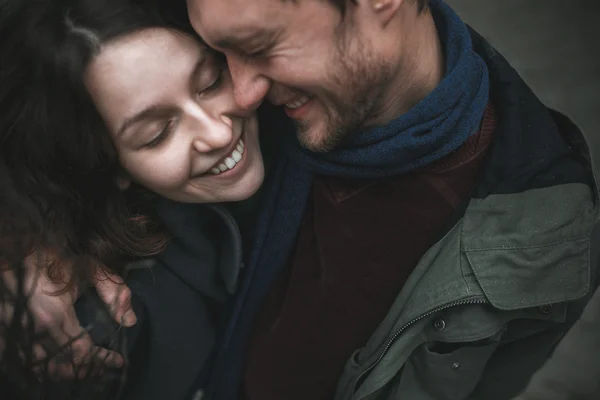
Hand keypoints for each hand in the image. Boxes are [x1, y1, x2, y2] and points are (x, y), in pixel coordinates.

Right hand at [0, 251, 136, 378]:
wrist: (14, 251)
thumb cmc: (53, 257)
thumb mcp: (90, 268)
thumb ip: (115, 291)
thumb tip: (130, 320)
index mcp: (53, 317)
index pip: (81, 352)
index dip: (102, 360)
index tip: (118, 360)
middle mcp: (32, 332)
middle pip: (63, 366)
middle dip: (89, 369)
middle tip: (105, 366)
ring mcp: (15, 335)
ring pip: (41, 368)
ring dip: (66, 372)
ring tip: (86, 368)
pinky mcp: (5, 334)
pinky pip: (24, 361)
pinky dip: (43, 367)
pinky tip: (57, 364)